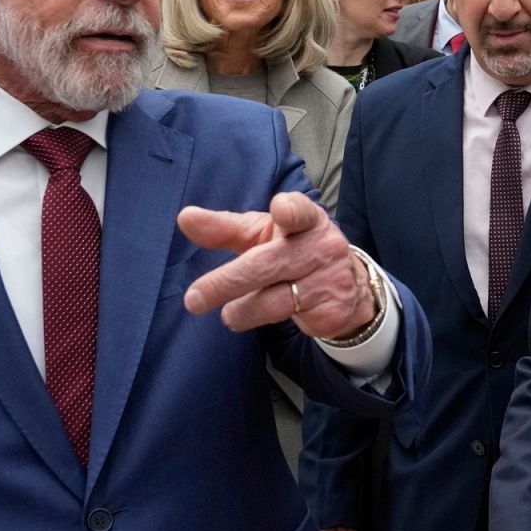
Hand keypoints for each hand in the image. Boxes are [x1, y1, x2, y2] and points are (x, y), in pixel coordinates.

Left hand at [178, 192, 376, 339]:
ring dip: (243, 310)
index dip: (290, 211)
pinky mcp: (331, 311)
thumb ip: (224, 228)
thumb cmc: (292, 250)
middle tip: (194, 299)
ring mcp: (330, 280)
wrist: (346, 287)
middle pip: (266, 265)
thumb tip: (184, 217)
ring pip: (275, 300)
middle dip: (226, 282)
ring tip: (229, 315)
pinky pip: (289, 319)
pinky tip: (261, 315)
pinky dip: (265, 320)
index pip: (300, 212)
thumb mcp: (262, 235)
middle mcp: (321, 246)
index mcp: (305, 219)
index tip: (280, 210)